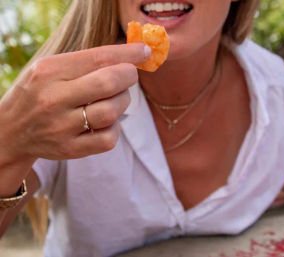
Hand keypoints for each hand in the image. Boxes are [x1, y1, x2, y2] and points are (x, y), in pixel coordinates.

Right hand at [0, 43, 150, 161]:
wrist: (11, 131)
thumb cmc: (39, 94)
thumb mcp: (51, 69)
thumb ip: (86, 62)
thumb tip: (131, 56)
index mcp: (49, 71)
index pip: (98, 57)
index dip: (128, 54)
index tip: (144, 51)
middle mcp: (54, 99)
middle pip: (109, 82)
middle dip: (129, 76)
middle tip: (129, 75)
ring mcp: (61, 127)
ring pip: (112, 111)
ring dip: (123, 101)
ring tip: (115, 98)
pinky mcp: (71, 149)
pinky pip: (109, 138)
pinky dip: (115, 128)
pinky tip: (106, 122)